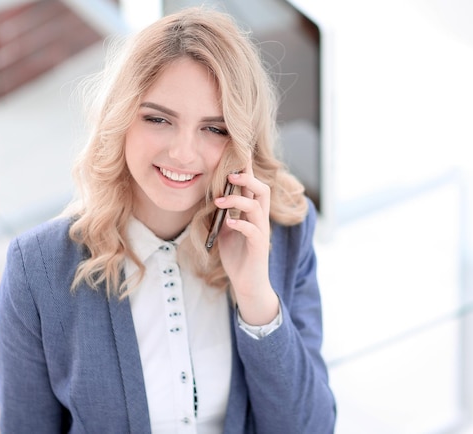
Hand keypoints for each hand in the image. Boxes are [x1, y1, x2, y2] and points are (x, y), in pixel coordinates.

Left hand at [214, 162, 278, 324]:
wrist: (247, 284)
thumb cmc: (237, 256)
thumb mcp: (226, 230)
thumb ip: (222, 213)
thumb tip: (210, 196)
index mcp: (252, 213)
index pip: (252, 186)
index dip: (247, 169)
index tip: (239, 151)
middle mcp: (260, 219)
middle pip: (262, 189)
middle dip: (247, 178)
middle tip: (229, 173)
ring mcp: (261, 232)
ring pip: (258, 206)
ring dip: (238, 199)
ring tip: (220, 199)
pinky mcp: (259, 247)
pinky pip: (253, 230)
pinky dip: (241, 224)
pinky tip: (229, 223)